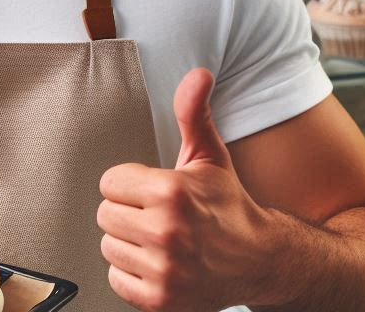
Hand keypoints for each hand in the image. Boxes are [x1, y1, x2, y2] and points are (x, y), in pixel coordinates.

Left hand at [97, 68, 274, 311]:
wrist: (259, 259)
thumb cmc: (227, 205)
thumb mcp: (209, 154)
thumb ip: (194, 112)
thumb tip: (198, 74)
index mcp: (171, 191)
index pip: (110, 182)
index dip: (131, 184)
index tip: (155, 191)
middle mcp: (166, 231)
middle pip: (105, 214)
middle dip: (128, 212)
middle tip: (158, 216)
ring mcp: (163, 269)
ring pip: (108, 245)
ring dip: (129, 243)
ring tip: (160, 239)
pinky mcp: (159, 299)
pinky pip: (116, 278)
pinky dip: (132, 273)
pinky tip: (158, 263)